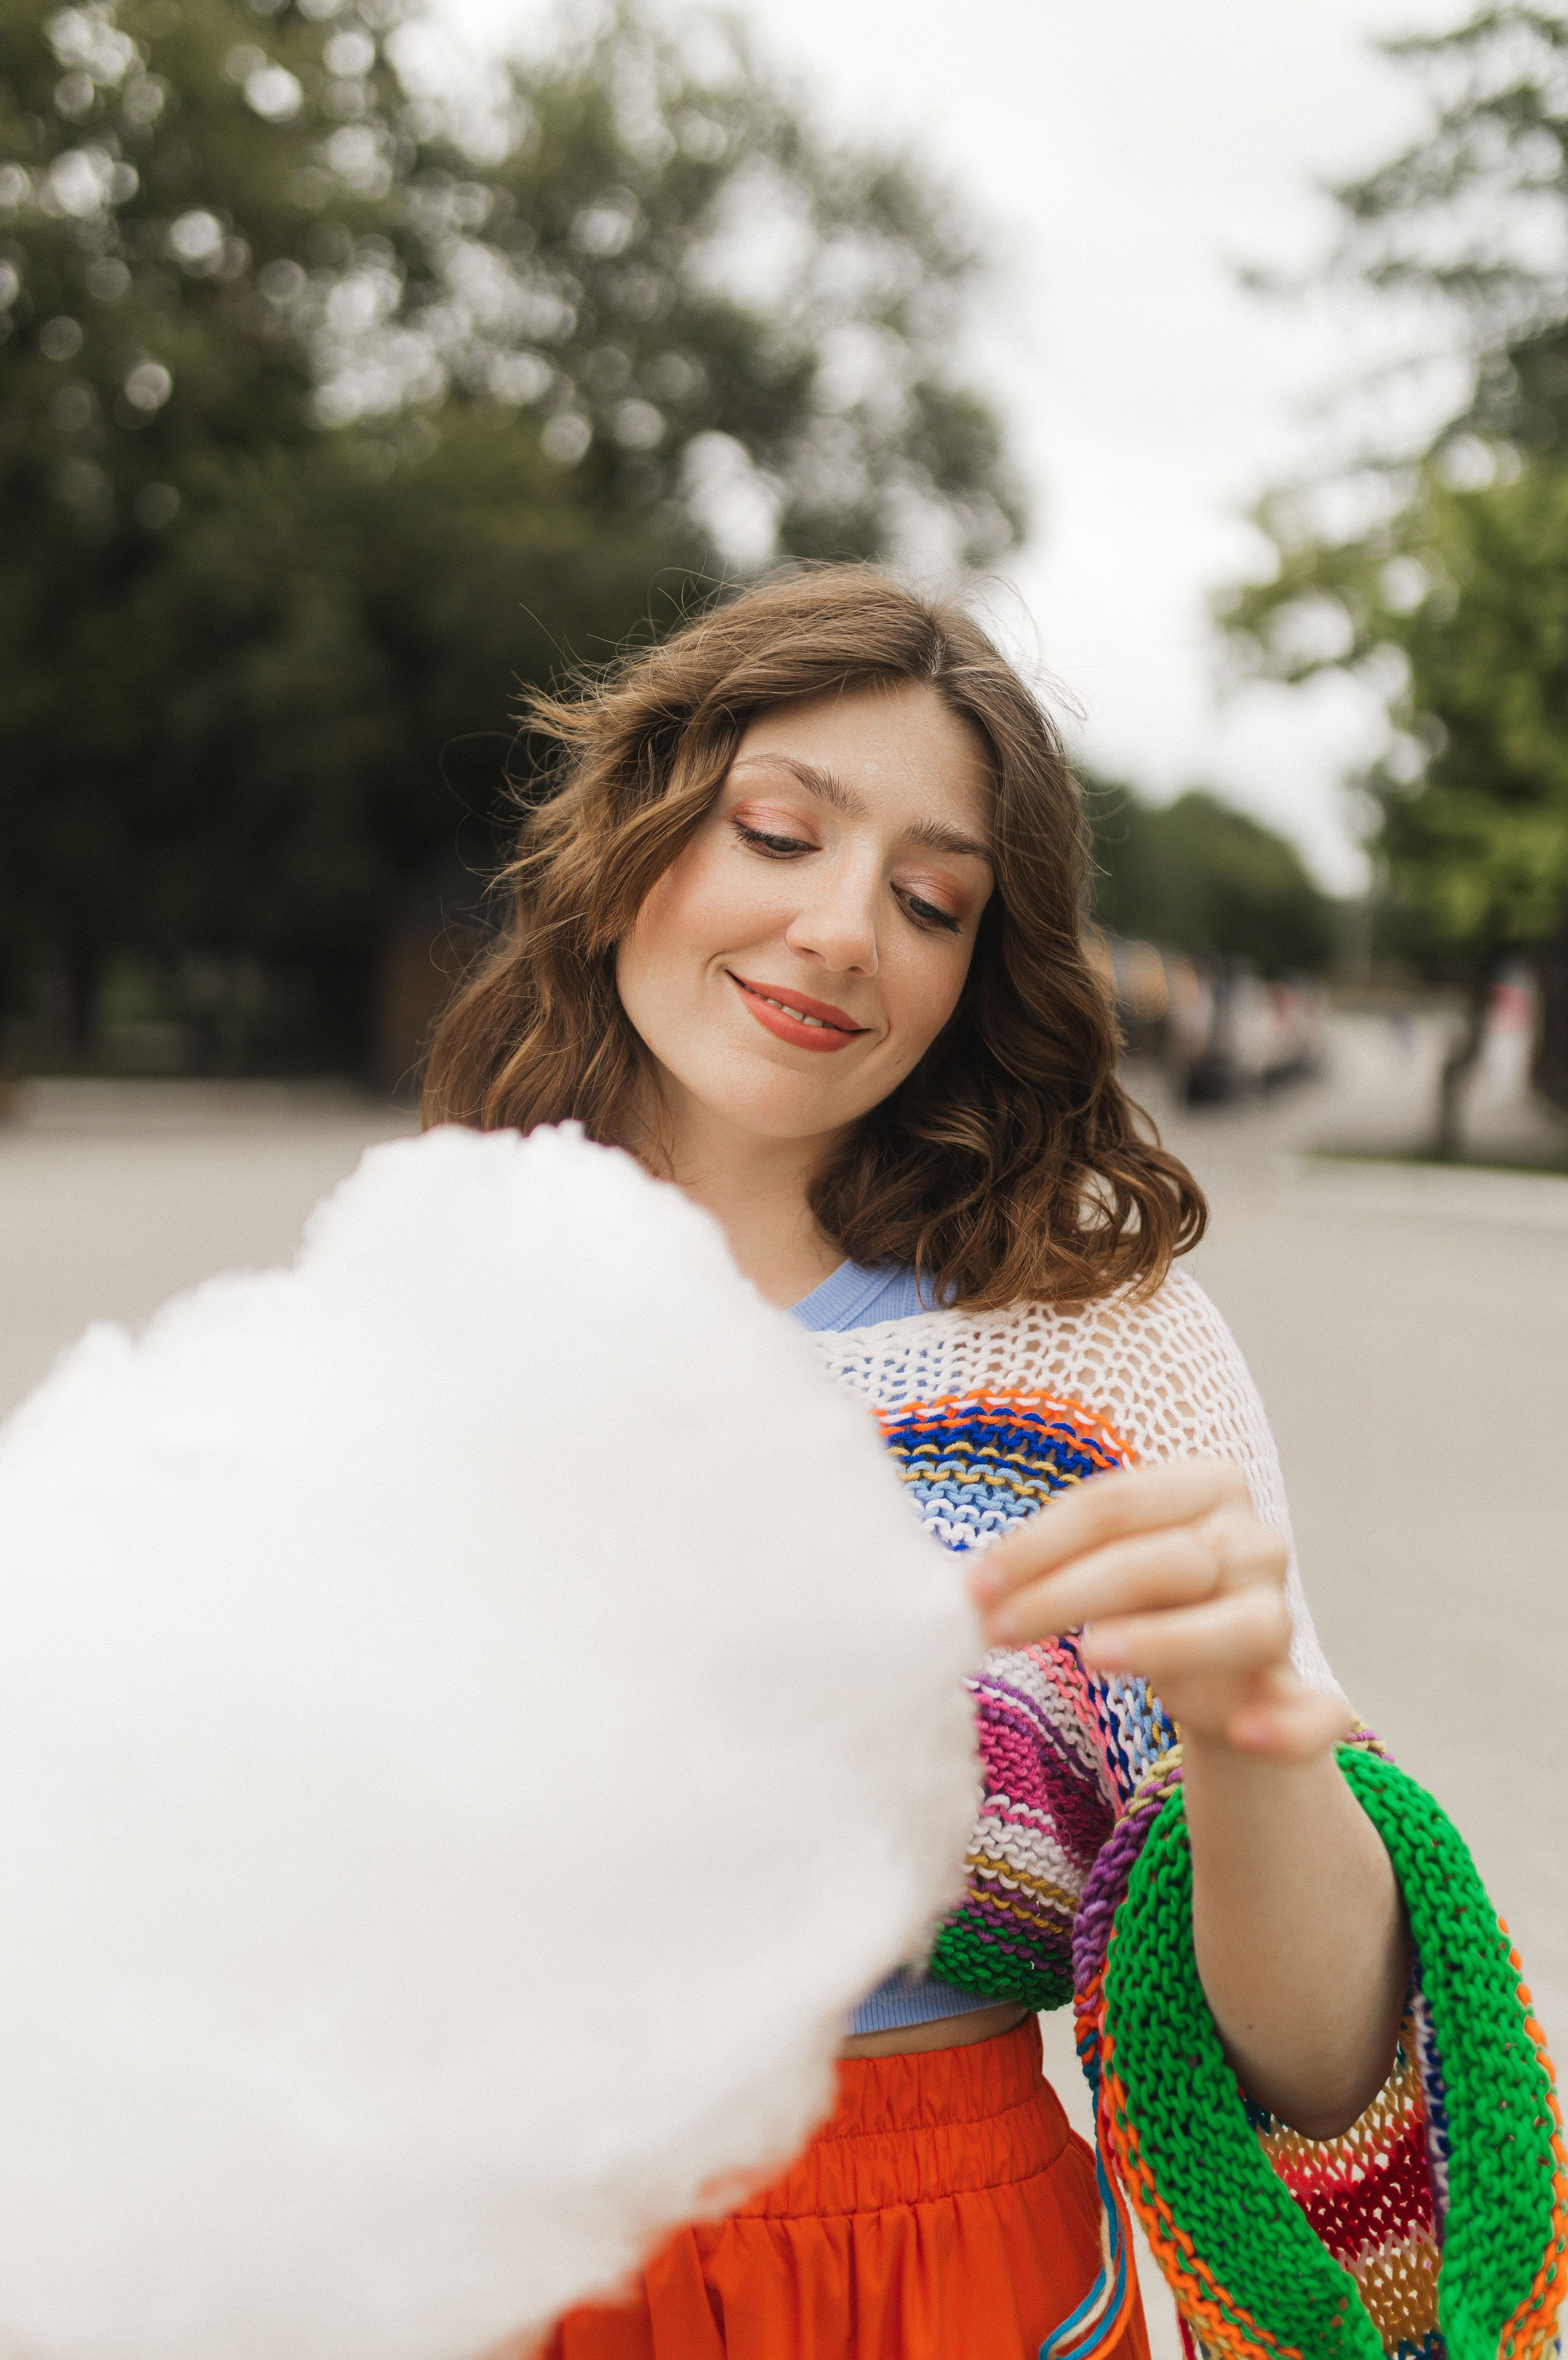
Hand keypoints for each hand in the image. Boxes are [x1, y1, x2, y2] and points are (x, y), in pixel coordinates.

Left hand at [965, 1460, 1351, 1762]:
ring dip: (1165, 1639)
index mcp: (1207, 1487)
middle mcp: (1255, 1542)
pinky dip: (1287, 1725)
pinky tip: (1243, 1734)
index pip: (1115, 1504)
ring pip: (1241, 1624)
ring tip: (1090, 1656)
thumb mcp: (1104, 1566)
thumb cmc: (1144, 1603)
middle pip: (1161, 1560)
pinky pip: (1316, 1711)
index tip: (973, 1588)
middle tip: (993, 1629)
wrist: (1224, 1677)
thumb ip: (1056, 1563)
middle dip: (1067, 1594)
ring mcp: (1284, 1619)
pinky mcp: (1307, 1696)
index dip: (1038, 1545)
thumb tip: (969, 1589)